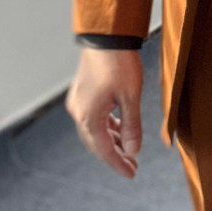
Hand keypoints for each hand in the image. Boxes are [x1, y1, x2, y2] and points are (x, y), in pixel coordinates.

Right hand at [65, 48, 142, 178]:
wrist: (107, 36)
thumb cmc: (120, 64)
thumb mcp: (131, 97)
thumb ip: (131, 126)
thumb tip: (132, 150)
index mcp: (89, 116)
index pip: (103, 149)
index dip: (118, 163)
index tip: (132, 174)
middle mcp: (79, 111)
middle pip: (96, 142)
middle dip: (114, 155)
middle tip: (133, 165)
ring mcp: (79, 101)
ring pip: (95, 130)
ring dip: (112, 140)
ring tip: (129, 149)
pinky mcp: (82, 92)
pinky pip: (94, 117)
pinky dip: (107, 126)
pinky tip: (119, 128)